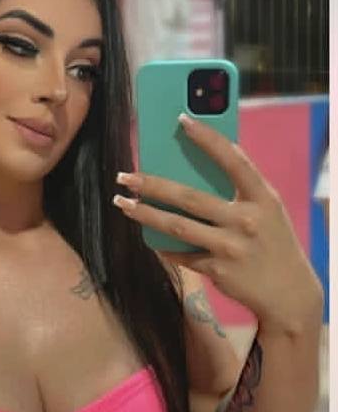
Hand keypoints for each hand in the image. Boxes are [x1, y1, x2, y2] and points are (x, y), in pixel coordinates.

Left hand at [113, 114, 322, 333]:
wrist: (288, 291)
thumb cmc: (272, 242)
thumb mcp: (268, 210)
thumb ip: (240, 190)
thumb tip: (193, 170)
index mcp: (262, 198)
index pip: (233, 160)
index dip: (208, 138)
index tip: (181, 120)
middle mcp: (246, 221)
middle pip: (190, 197)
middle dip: (153, 185)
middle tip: (125, 177)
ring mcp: (231, 247)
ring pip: (178, 227)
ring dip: (146, 214)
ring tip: (124, 204)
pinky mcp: (218, 270)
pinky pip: (183, 254)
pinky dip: (165, 245)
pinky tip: (148, 236)